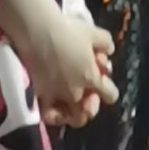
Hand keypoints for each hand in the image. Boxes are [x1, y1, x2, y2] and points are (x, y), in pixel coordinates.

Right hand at [13, 8, 117, 129]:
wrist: (38, 30)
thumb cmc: (67, 30)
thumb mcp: (93, 32)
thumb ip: (106, 43)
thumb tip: (109, 51)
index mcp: (91, 78)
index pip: (110, 95)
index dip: (109, 89)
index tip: (103, 79)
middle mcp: (76, 93)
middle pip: (91, 111)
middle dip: (92, 103)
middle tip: (87, 90)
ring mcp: (58, 96)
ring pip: (73, 119)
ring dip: (76, 114)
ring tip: (72, 104)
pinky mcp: (42, 94)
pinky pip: (49, 116)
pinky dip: (55, 116)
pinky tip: (56, 108)